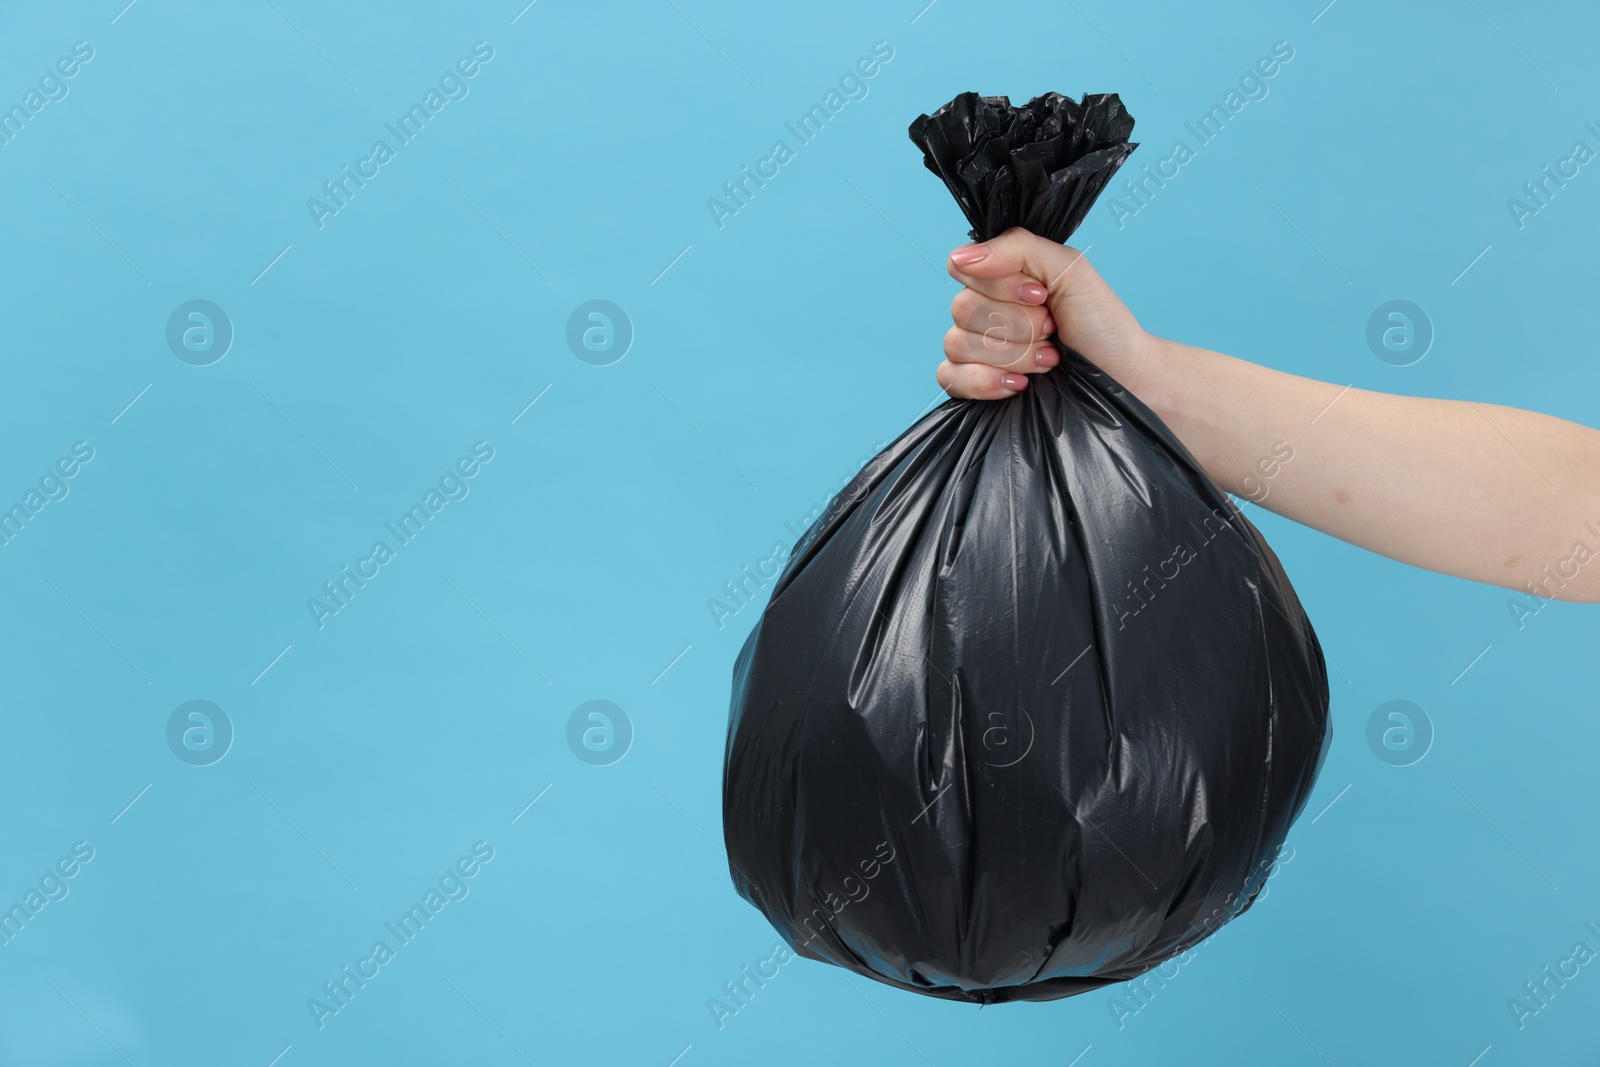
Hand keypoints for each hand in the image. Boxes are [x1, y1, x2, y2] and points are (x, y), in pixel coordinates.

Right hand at [939, 227, 1155, 399]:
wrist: (1122, 375)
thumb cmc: (1100, 322)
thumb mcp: (1068, 268)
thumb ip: (1017, 248)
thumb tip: (964, 258)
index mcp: (999, 277)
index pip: (961, 267)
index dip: (1000, 285)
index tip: (1040, 296)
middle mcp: (981, 310)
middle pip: (962, 308)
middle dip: (1017, 324)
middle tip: (1052, 329)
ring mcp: (974, 349)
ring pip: (958, 344)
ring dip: (1012, 354)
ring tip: (1049, 358)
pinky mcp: (973, 385)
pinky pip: (949, 377)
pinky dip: (984, 381)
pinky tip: (1019, 385)